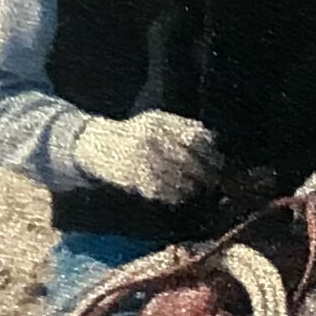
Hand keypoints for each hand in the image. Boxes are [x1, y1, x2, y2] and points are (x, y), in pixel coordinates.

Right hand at [72, 110, 217, 203]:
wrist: (97, 144)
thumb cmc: (136, 133)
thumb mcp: (157, 120)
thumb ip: (184, 127)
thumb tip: (213, 140)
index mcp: (159, 123)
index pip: (196, 138)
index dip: (211, 153)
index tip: (218, 163)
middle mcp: (151, 140)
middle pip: (189, 161)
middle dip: (205, 175)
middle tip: (212, 182)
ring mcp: (142, 159)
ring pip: (178, 179)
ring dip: (192, 188)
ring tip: (196, 190)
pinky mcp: (134, 177)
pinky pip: (162, 191)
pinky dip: (174, 195)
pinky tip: (179, 195)